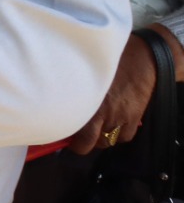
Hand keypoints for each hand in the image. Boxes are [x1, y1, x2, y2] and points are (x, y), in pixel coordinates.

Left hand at [69, 31, 157, 153]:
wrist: (143, 59)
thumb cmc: (109, 61)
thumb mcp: (84, 71)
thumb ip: (74, 89)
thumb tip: (59, 103)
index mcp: (84, 99)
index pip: (68, 127)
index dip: (64, 135)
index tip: (60, 132)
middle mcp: (100, 112)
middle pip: (87, 142)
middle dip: (82, 143)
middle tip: (78, 135)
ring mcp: (118, 117)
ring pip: (106, 141)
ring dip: (101, 137)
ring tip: (98, 125)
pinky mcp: (134, 119)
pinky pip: (124, 137)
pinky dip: (119, 134)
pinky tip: (115, 122)